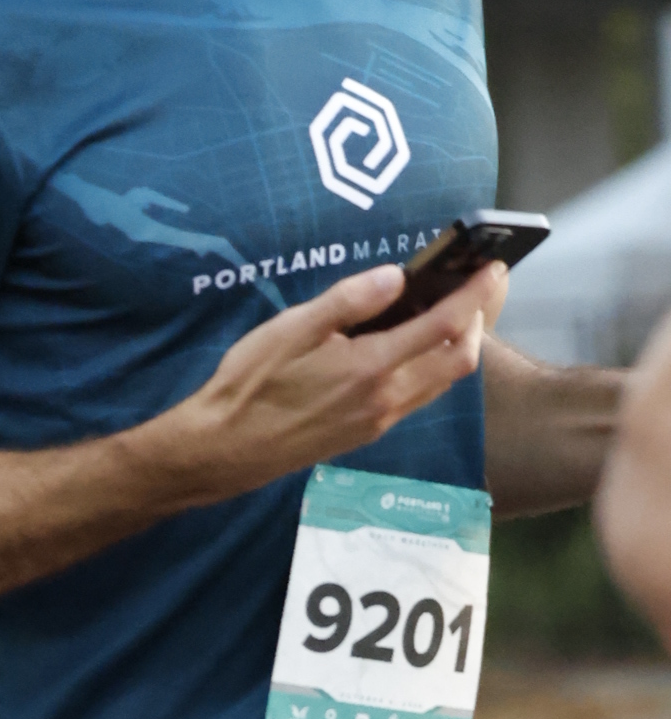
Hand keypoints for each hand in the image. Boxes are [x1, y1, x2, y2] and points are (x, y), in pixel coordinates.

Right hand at [151, 263, 499, 506]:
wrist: (224, 450)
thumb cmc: (250, 386)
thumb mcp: (291, 329)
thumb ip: (348, 301)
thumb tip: (396, 276)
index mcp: (371, 368)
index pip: (444, 326)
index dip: (475, 295)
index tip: (493, 269)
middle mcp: (387, 399)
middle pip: (460, 360)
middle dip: (479, 321)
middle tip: (481, 288)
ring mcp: (380, 421)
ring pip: (443, 383)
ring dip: (460, 347)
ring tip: (454, 314)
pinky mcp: (367, 433)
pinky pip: (419, 397)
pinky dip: (434, 368)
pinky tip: (415, 350)